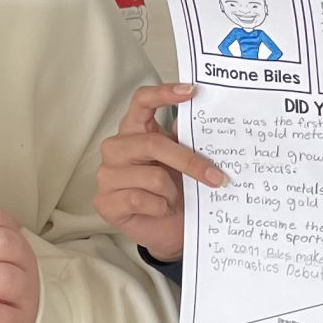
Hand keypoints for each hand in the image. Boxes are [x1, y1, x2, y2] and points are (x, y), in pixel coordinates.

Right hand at [92, 82, 224, 261]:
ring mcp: (107, 175)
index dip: (163, 94)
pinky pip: (142, 199)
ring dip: (173, 193)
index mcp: (134, 131)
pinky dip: (161, 207)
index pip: (141, 102)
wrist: (169, 231)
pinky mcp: (105, 201)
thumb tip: (206, 120)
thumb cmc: (176, 191)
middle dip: (189, 161)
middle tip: (217, 176)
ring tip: (174, 199)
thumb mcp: (184, 162)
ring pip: (153, 176)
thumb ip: (188, 140)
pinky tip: (161, 210)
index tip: (190, 91)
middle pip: (153, 143)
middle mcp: (116, 148)